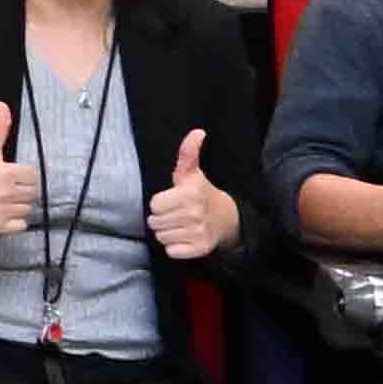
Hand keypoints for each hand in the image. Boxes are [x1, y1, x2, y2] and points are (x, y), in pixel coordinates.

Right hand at [0, 101, 35, 237]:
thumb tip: (2, 104)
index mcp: (3, 172)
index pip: (33, 175)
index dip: (25, 174)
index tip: (14, 174)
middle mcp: (4, 193)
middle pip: (33, 193)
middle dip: (23, 189)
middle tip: (10, 187)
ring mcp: (0, 211)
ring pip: (28, 209)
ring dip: (20, 205)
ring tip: (6, 200)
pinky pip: (21, 225)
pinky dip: (16, 222)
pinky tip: (5, 213)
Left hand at [146, 130, 235, 262]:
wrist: (227, 219)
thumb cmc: (201, 194)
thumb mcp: (192, 173)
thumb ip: (188, 153)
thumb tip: (197, 131)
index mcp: (190, 193)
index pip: (154, 204)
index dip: (160, 203)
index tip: (172, 201)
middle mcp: (195, 213)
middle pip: (155, 223)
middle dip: (162, 219)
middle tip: (175, 214)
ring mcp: (198, 233)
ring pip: (161, 238)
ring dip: (167, 233)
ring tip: (180, 225)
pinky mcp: (200, 249)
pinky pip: (171, 251)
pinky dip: (175, 247)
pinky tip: (185, 237)